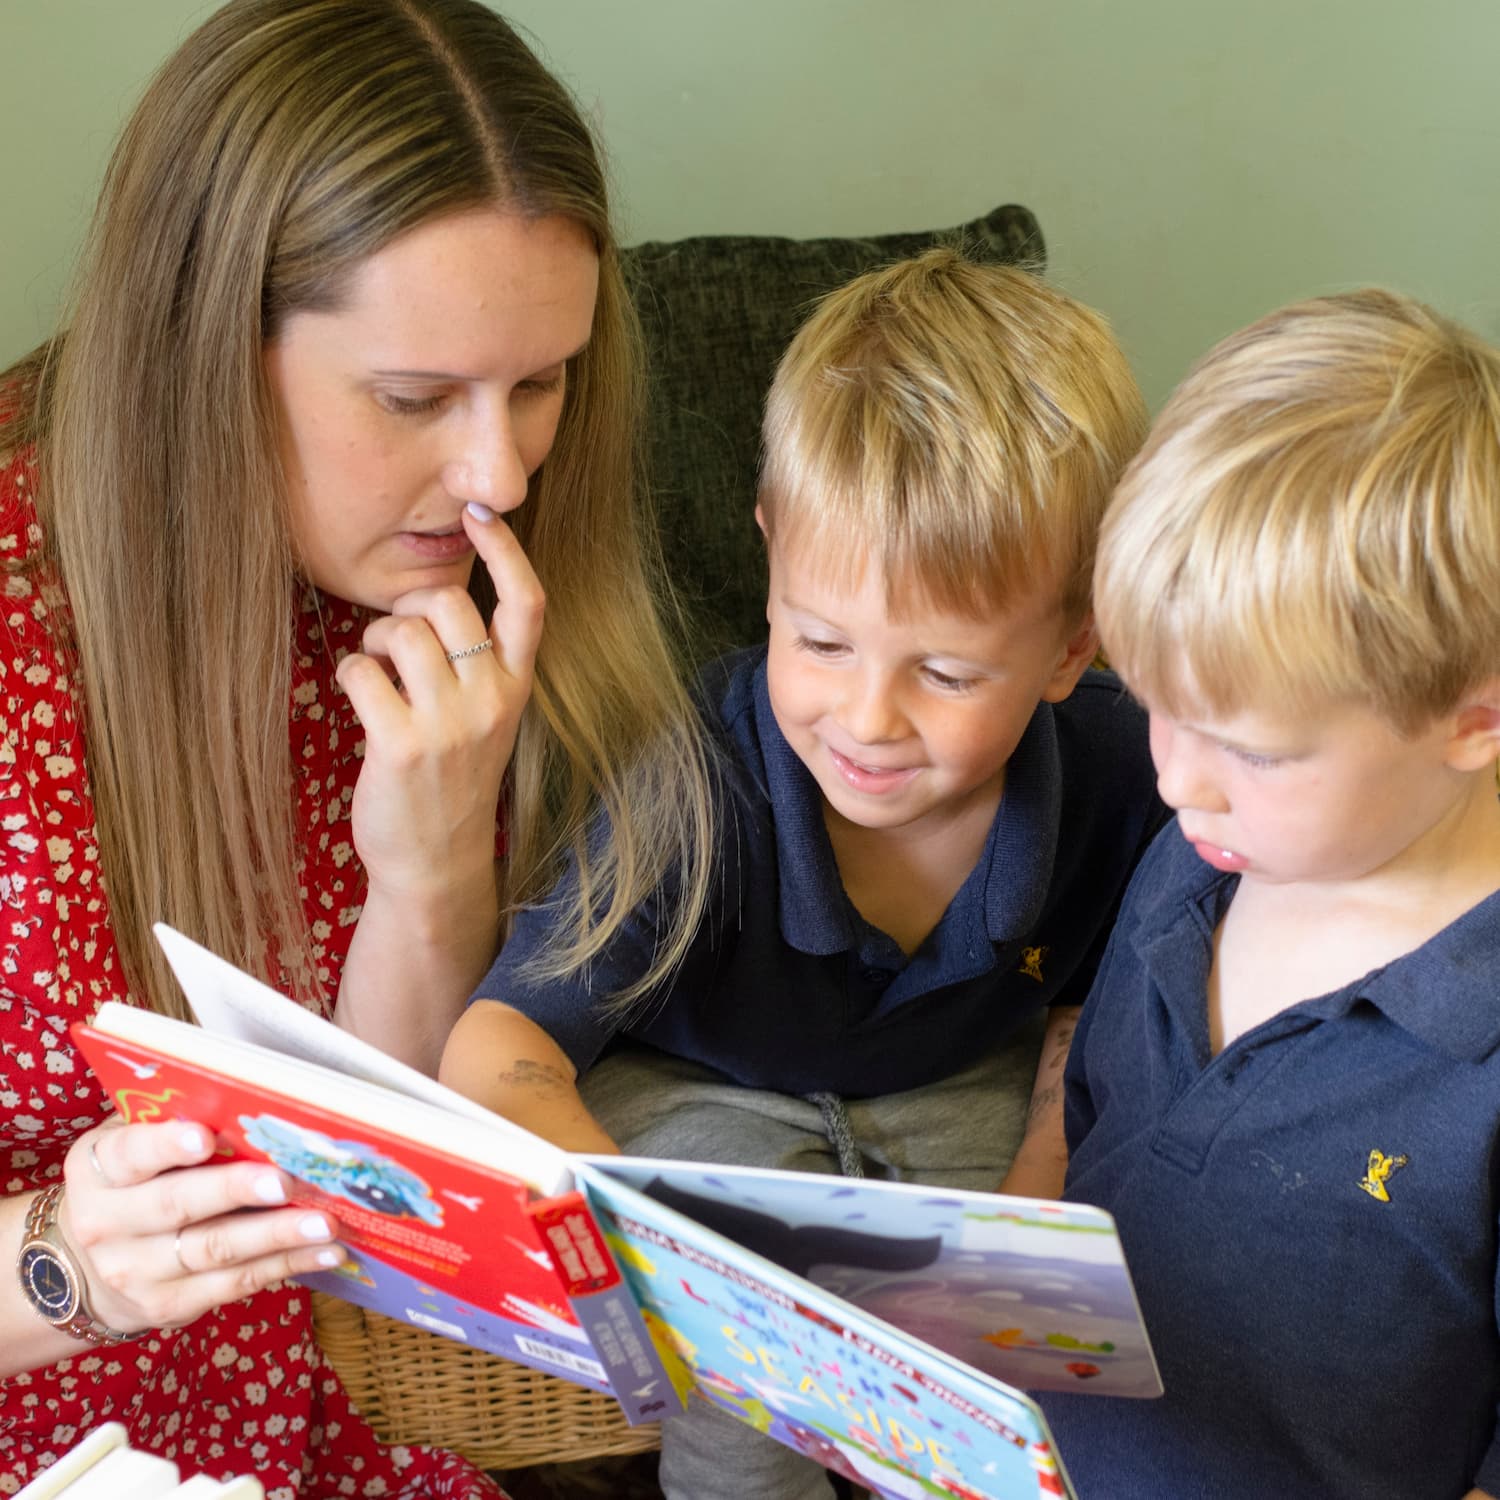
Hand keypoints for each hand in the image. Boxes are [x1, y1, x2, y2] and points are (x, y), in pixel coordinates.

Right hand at [55, 1120, 343, 1335]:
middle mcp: (105, 1224)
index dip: (166, 1146)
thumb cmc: (136, 1181)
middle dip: (235, 1190)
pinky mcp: (167, 1307)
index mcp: (98, 1169)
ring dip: (276, 1235)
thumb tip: (252, 1098)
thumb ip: (175, 1120)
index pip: (130, 1154)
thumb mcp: (134, 1143)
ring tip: (324, 1223)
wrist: (85, 1270)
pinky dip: (285, 1265)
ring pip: (213, 1249)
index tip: (206, 1138)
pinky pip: (234, 1284)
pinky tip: (325, 1252)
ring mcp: (134, 1273)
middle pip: (176, 1205)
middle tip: (286, 1181)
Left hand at [336, 503, 544, 904]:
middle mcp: (491, 701)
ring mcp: (449, 725)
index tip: (483, 511)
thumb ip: (477, 664)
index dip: (507, 550)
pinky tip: (360, 697)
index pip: (528, 603)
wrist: (436, 863)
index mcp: (517, 688)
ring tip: (376, 669)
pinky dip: (350, 672)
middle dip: (411, 605)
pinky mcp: (400, 745)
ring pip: (402, 631)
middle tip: (397, 638)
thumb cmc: (452, 781)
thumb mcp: (487, 719)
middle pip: (450, 603)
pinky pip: (361, 670)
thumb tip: (434, 596)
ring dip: (374, 640)